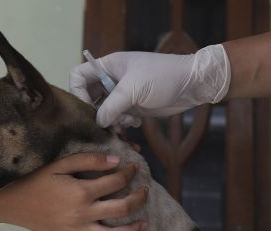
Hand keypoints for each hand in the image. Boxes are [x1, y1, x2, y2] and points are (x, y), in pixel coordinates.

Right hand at [0, 153, 147, 230]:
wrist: (11, 202)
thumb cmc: (35, 180)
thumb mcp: (60, 164)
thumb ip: (89, 160)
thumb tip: (116, 159)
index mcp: (82, 191)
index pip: (116, 181)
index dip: (129, 173)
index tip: (134, 168)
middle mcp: (83, 213)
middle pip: (121, 208)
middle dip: (138, 199)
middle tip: (145, 192)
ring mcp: (77, 230)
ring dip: (133, 230)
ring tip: (145, 223)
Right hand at [69, 45, 230, 127]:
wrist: (191, 84)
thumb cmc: (162, 77)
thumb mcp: (134, 89)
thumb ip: (112, 105)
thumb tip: (98, 122)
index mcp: (109, 66)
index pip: (78, 76)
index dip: (78, 93)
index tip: (89, 109)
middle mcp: (112, 79)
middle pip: (89, 97)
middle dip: (96, 112)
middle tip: (106, 123)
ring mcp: (122, 94)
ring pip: (104, 111)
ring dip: (111, 121)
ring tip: (125, 123)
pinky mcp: (133, 107)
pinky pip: (118, 119)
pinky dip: (122, 125)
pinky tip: (135, 124)